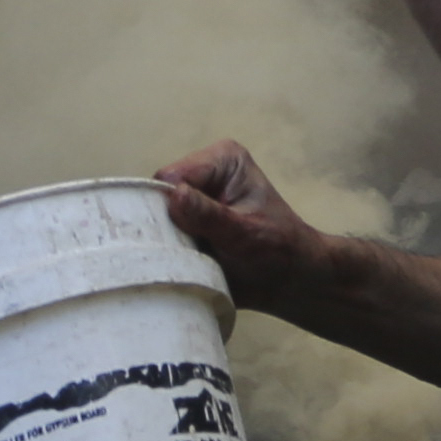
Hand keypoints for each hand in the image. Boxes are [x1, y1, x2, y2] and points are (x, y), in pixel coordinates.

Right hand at [151, 139, 337, 324]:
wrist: (287, 281)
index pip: (173, 176)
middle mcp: (202, 174)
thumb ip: (210, 216)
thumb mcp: (245, 234)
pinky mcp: (185, 225)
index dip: (169, 205)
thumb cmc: (277, 250)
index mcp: (222, 160)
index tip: (182, 236)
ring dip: (164, 241)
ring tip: (183, 260)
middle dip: (163, 225)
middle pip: (158, 196)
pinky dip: (166, 251)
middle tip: (179, 252)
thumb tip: (175, 196)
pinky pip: (158, 236)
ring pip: (154, 218)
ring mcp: (191, 200)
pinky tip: (177, 264)